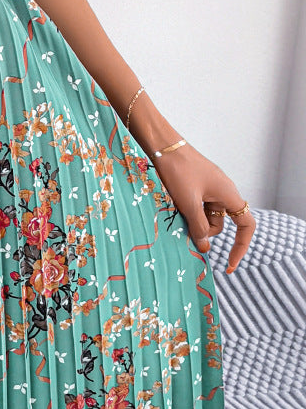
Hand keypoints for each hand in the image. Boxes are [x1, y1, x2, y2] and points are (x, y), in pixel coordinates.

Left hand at [145, 140, 254, 274]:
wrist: (163, 145)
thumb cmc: (178, 170)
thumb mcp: (188, 203)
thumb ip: (198, 227)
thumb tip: (205, 247)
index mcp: (228, 194)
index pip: (246, 225)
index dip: (241, 246)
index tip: (229, 264)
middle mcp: (223, 192)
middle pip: (221, 223)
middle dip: (205, 231)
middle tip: (184, 226)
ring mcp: (209, 188)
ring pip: (206, 216)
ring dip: (193, 220)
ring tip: (175, 209)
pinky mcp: (196, 186)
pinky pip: (196, 206)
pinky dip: (187, 211)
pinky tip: (173, 206)